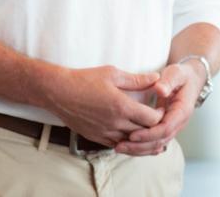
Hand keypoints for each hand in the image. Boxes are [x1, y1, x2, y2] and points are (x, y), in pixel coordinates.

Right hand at [45, 66, 164, 146]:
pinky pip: (117, 145)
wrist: (58, 92)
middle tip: (158, 120)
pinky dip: (126, 142)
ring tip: (148, 131)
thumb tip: (156, 78)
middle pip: (144, 133)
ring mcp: (105, 133)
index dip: (160, 115)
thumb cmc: (85, 80)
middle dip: (154, 128)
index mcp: (122, 106)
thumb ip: (137, 79)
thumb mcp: (113, 74)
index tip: (161, 108)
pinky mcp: (96, 138)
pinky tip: (129, 135)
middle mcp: (115, 123)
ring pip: (131, 143)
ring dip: (141, 138)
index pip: (151, 119)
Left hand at [115, 61, 204, 155]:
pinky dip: (141, 145)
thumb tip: (160, 90)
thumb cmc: (181, 76)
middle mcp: (179, 123)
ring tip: (119, 148)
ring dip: (138, 148)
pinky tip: (126, 146)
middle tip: (120, 146)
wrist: (189, 80)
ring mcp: (172, 127)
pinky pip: (154, 141)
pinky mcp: (165, 128)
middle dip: (140, 146)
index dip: (148, 134)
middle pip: (160, 141)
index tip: (131, 135)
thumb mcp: (176, 74)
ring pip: (156, 144)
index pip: (166, 128)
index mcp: (182, 111)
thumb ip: (168, 82)